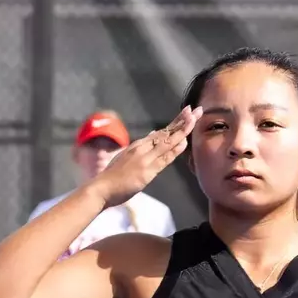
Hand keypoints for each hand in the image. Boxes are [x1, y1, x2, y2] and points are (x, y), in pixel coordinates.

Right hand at [86, 106, 200, 208]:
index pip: (161, 132)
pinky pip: (163, 158)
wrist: (101, 188)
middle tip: (196, 110)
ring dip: (182, 130)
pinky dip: (174, 149)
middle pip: (167, 132)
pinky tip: (184, 141)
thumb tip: (153, 135)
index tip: (187, 113)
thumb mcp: (127, 157)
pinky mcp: (146, 170)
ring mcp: (145, 158)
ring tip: (194, 118)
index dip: (175, 122)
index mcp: (139, 146)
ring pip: (167, 142)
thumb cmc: (113, 177)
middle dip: (182, 121)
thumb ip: (141, 147)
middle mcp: (142, 148)